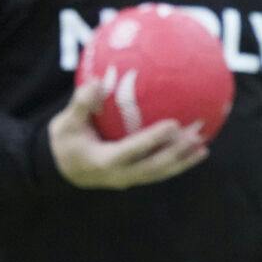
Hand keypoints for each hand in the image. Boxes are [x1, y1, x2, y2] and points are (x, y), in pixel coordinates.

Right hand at [48, 80, 207, 189]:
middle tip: (196, 136)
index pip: (132, 150)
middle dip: (176, 153)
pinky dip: (176, 163)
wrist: (58, 169)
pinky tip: (194, 152)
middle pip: (153, 167)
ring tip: (203, 148)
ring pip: (159, 173)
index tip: (173, 124)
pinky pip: (157, 171)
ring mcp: (127, 179)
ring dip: (182, 161)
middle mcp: (119, 175)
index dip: (153, 139)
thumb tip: (98, 81)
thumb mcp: (66, 123)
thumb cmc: (64, 140)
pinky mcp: (132, 178)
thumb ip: (81, 104)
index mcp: (103, 161)